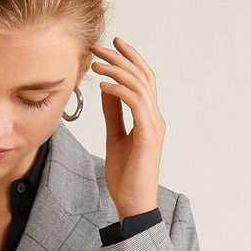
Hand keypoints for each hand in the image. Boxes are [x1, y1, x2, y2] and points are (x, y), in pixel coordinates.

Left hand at [89, 36, 165, 219]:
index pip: (143, 80)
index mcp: (149, 118)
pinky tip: (102, 86)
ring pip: (139, 85)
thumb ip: (114, 114)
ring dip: (116, 70)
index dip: (129, 59)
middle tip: (99, 46)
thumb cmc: (125, 178)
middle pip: (142, 76)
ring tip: (95, 65)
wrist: (134, 206)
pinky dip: (118, 90)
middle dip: (121, 57)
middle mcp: (155, 118)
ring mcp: (153, 126)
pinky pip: (135, 103)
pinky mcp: (147, 136)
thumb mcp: (116, 138)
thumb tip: (107, 90)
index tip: (112, 45)